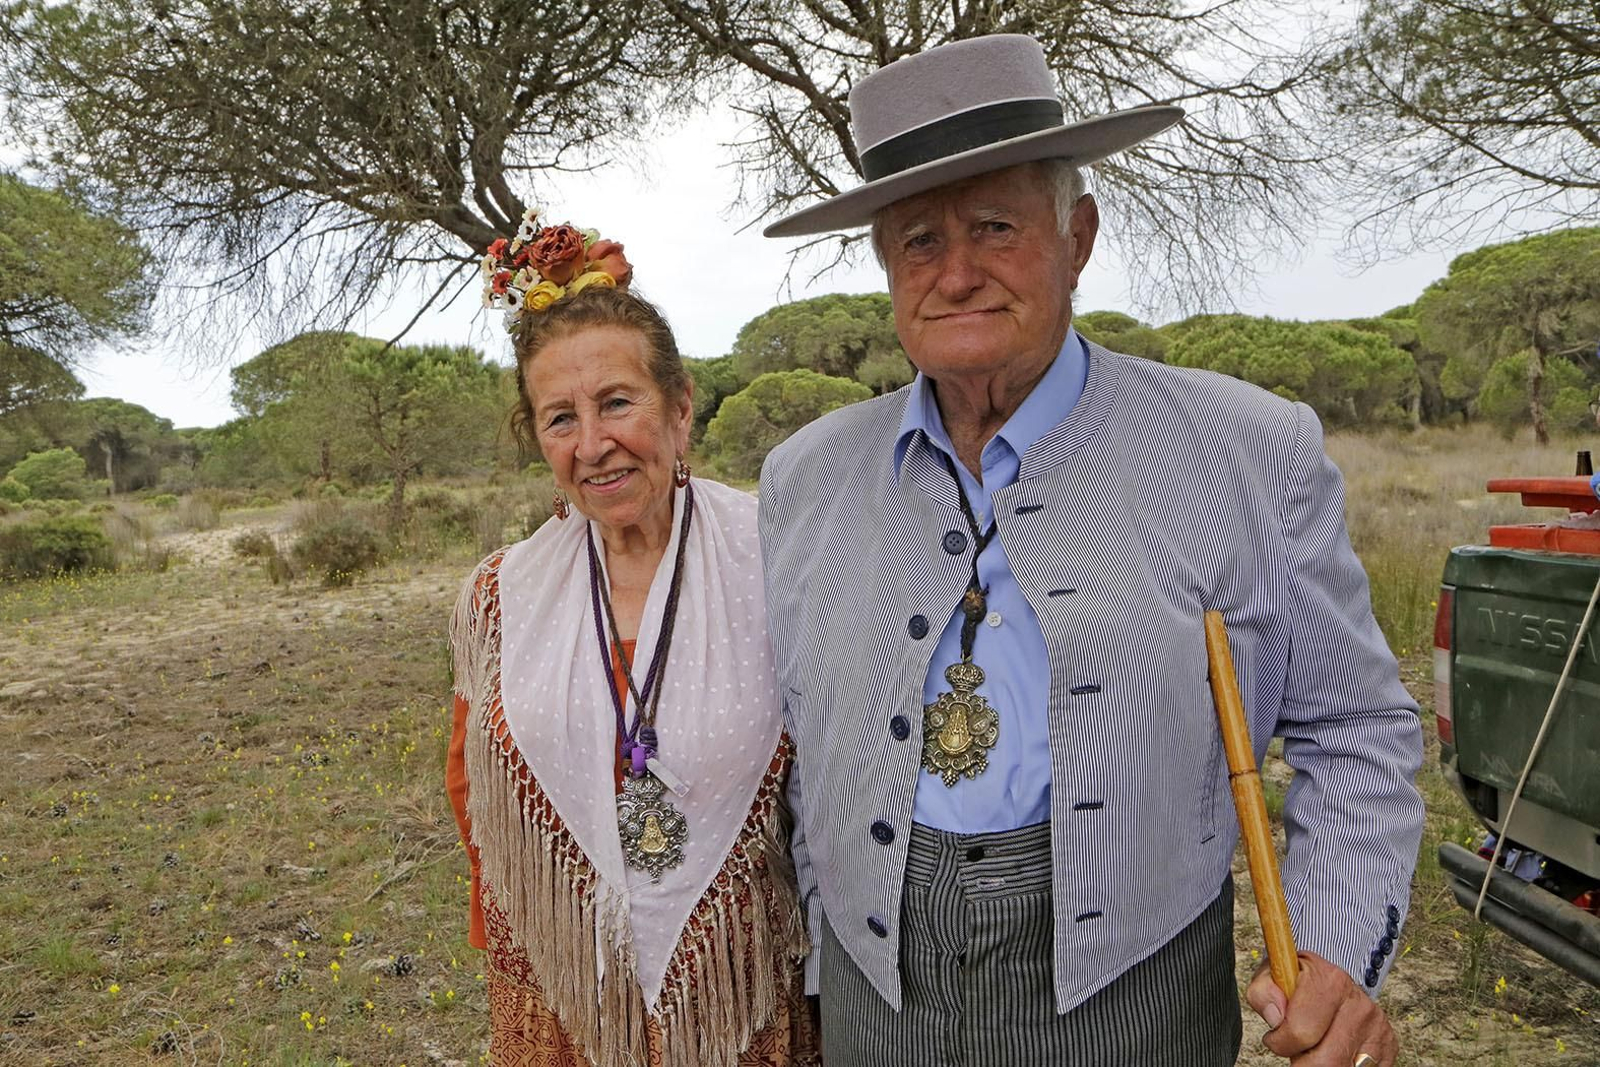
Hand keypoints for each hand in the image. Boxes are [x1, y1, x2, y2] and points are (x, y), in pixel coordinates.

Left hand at [1245, 951, 1398, 1064]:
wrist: (1331, 981)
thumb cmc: (1299, 983)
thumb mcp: (1274, 976)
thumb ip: (1264, 993)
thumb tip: (1277, 1016)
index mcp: (1331, 982)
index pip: (1300, 1032)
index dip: (1281, 1042)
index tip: (1276, 1037)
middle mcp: (1359, 1005)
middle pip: (1325, 1062)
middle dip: (1302, 1062)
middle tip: (1296, 1049)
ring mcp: (1377, 1029)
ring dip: (1321, 1065)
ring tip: (1315, 1048)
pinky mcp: (1387, 1049)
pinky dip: (1342, 1066)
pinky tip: (1333, 1051)